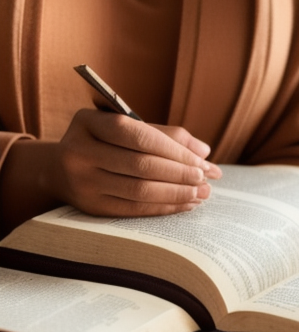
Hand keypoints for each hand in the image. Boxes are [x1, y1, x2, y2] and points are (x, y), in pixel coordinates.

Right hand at [48, 109, 221, 216]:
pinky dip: (164, 207)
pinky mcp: (89, 206)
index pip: (140, 136)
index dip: (175, 151)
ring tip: (202, 194)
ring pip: (139, 190)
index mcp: (88, 122)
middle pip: (141, 165)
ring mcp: (81, 182)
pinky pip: (134, 209)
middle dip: (180, 174)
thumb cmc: (105, 142)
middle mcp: (79, 151)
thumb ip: (165, 135)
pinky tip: (185, 204)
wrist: (60, 168)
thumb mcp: (126, 128)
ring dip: (176, 193)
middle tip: (206, 179)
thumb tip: (204, 152)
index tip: (202, 161)